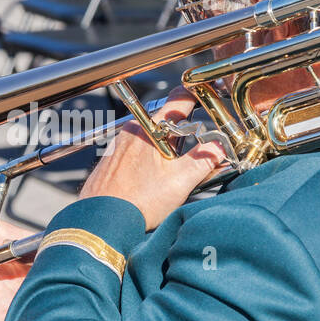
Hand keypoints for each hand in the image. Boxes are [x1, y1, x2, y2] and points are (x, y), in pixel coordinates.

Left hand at [79, 90, 226, 231]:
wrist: (101, 222)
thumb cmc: (135, 203)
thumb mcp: (179, 182)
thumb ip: (204, 161)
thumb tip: (219, 149)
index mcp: (148, 128)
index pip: (179, 100)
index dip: (198, 98)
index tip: (209, 101)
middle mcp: (131, 130)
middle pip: (167, 121)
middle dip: (184, 135)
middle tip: (194, 155)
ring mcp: (120, 144)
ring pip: (153, 138)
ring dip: (167, 150)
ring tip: (171, 176)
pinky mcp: (112, 159)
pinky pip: (138, 150)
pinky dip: (150, 159)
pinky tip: (152, 182)